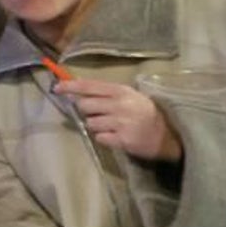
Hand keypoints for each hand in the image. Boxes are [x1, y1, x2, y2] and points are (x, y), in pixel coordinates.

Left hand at [55, 79, 182, 161]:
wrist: (168, 134)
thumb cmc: (144, 112)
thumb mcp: (129, 96)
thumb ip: (106, 93)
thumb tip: (77, 93)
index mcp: (121, 91)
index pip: (90, 86)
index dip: (71, 86)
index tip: (56, 88)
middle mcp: (120, 105)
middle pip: (85, 105)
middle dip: (86, 110)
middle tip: (99, 113)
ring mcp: (121, 123)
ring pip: (91, 123)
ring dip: (96, 125)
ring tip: (112, 125)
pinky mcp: (123, 140)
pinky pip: (100, 138)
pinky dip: (104, 138)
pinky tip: (116, 135)